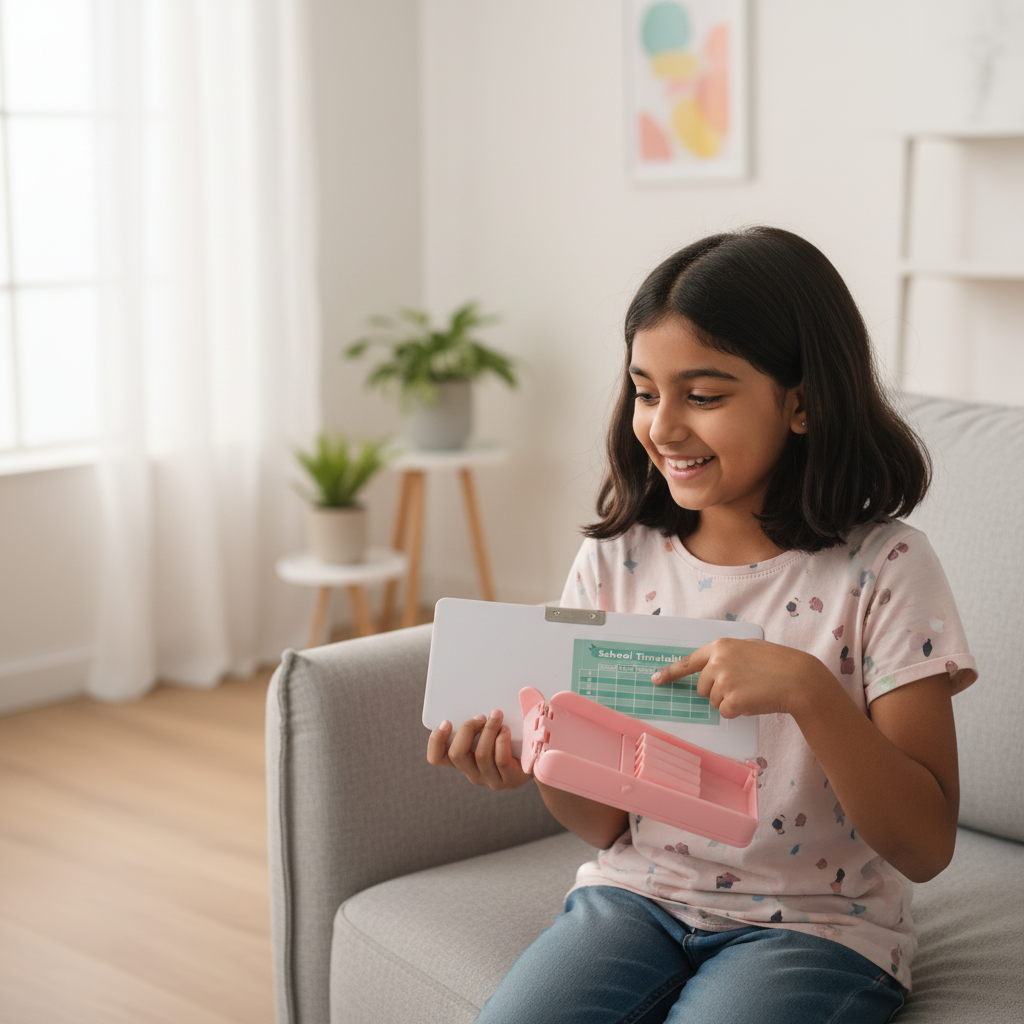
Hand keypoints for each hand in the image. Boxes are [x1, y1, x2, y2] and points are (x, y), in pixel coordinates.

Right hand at [426, 709, 532, 789]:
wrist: (539, 757)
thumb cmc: (510, 737)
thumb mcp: (489, 728)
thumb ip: (479, 720)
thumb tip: (478, 698)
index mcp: (464, 760)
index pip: (437, 758)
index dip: (436, 741)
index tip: (446, 722)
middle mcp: (473, 772)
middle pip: (457, 754)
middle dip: (467, 729)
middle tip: (480, 716)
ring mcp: (491, 778)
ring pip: (481, 755)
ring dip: (488, 730)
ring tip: (497, 716)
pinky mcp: (510, 779)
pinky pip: (501, 760)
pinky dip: (502, 741)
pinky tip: (506, 730)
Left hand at [651, 638, 830, 718]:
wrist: (799, 678)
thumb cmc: (777, 663)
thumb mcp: (748, 649)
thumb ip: (726, 656)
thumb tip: (709, 673)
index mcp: (720, 646)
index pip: (688, 661)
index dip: (670, 673)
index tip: (655, 680)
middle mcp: (717, 662)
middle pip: (702, 688)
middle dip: (718, 691)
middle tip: (743, 685)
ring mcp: (723, 681)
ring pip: (713, 702)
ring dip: (729, 701)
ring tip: (752, 690)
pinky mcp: (731, 700)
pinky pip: (725, 712)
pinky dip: (738, 711)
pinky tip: (754, 700)